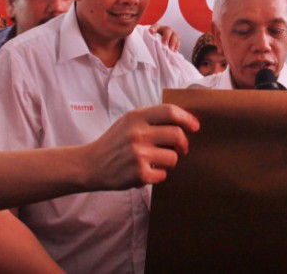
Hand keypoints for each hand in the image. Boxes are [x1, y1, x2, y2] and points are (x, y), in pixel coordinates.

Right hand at [85, 104, 199, 189]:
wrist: (91, 164)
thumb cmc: (114, 142)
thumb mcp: (128, 122)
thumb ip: (151, 119)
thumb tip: (183, 121)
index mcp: (136, 117)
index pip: (170, 111)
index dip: (187, 118)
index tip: (195, 126)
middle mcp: (138, 133)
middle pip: (177, 134)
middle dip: (183, 143)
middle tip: (182, 149)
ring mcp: (138, 154)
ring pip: (173, 157)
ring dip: (169, 161)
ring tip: (156, 162)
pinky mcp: (139, 174)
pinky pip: (163, 175)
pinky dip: (158, 175)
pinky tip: (147, 172)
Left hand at [149, 23, 180, 51]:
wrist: (162, 41)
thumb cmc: (155, 39)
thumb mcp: (151, 38)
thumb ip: (150, 39)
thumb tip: (147, 44)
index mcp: (158, 27)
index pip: (155, 26)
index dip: (153, 28)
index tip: (151, 32)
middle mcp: (166, 29)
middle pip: (168, 30)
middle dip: (166, 36)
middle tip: (164, 43)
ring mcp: (172, 33)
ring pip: (174, 36)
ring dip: (173, 42)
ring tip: (170, 49)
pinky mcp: (177, 38)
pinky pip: (178, 41)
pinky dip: (176, 46)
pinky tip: (174, 51)